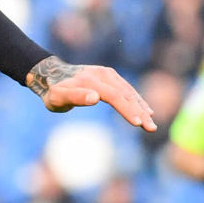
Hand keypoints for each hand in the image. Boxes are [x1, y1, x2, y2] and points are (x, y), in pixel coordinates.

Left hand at [26, 57, 155, 130]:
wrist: (51, 74)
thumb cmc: (53, 91)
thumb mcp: (58, 97)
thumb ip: (76, 96)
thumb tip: (95, 98)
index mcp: (92, 80)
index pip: (115, 96)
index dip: (127, 109)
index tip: (138, 123)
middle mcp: (103, 74)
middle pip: (126, 94)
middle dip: (140, 112)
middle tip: (151, 128)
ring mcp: (108, 74)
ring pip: (129, 92)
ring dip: (141, 107)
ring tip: (152, 123)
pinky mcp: (110, 76)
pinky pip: (127, 89)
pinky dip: (137, 100)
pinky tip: (146, 110)